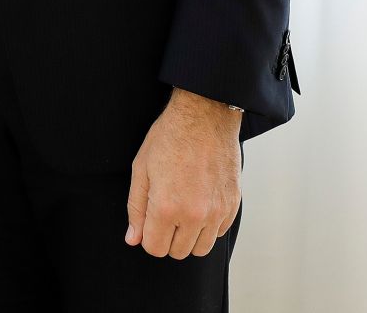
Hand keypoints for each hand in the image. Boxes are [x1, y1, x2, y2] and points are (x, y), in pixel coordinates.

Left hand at [124, 89, 241, 258]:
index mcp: (166, 207)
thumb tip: (133, 238)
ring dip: (189, 236)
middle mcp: (194, 215)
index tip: (150, 221)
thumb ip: (136, 208)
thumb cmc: (170, 137)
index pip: (155, 248)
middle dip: (168, 237)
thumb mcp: (141, 169)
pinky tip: (200, 203)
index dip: (148, 236)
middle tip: (165, 212)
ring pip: (201, 248)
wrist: (205, 115)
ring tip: (183, 210)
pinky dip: (208, 226)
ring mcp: (217, 212)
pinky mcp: (233, 205)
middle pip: (178, 252)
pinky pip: (218, 233)